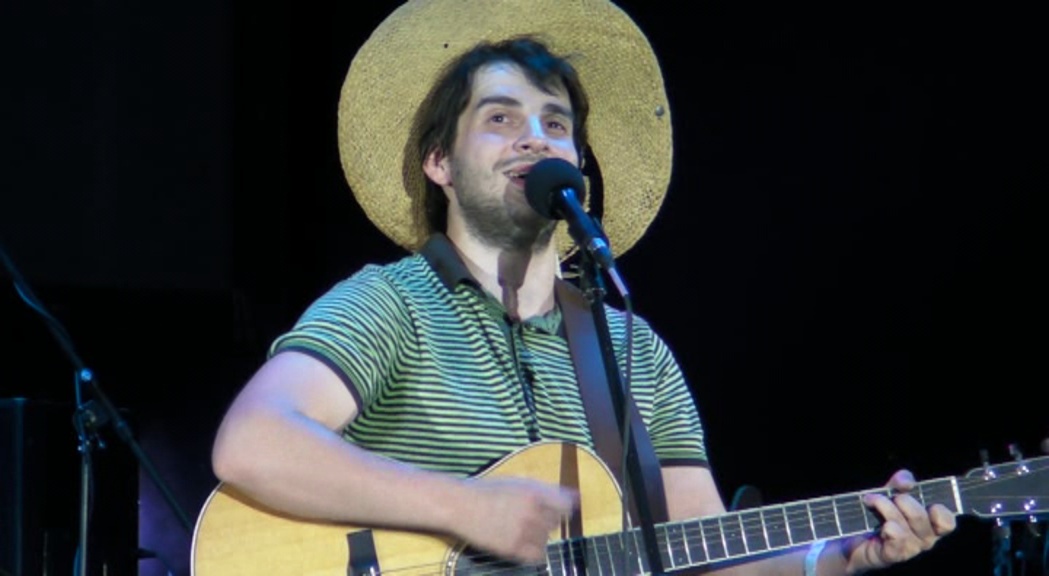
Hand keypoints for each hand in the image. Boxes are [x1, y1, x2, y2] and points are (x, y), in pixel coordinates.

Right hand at [454, 476, 577, 564]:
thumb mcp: (518, 483)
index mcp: (535, 492)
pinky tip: (521, 543)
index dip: (562, 508)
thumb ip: (545, 490)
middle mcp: (532, 511)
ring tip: (519, 528)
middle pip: (556, 522)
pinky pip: (537, 556)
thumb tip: (574, 498)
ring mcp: (523, 531)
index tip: (556, 509)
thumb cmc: (488, 491)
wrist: (461, 505)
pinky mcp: (512, 548)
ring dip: (538, 535)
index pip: (567, 506)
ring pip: (546, 539)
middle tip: (527, 516)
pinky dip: (533, 551)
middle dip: (547, 519)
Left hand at [841, 469, 956, 573]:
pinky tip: (883, 526)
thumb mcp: (889, 493)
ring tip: (870, 500)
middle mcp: (923, 539)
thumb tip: (908, 481)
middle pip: (920, 518)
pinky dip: (890, 531)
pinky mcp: (889, 556)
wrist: (849, 536)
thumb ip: (900, 483)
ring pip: (905, 529)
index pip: (947, 522)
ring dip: (886, 509)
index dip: (941, 511)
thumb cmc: (875, 513)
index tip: (926, 501)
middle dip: (903, 500)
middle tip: (888, 496)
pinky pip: (896, 545)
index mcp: (929, 523)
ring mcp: (907, 550)